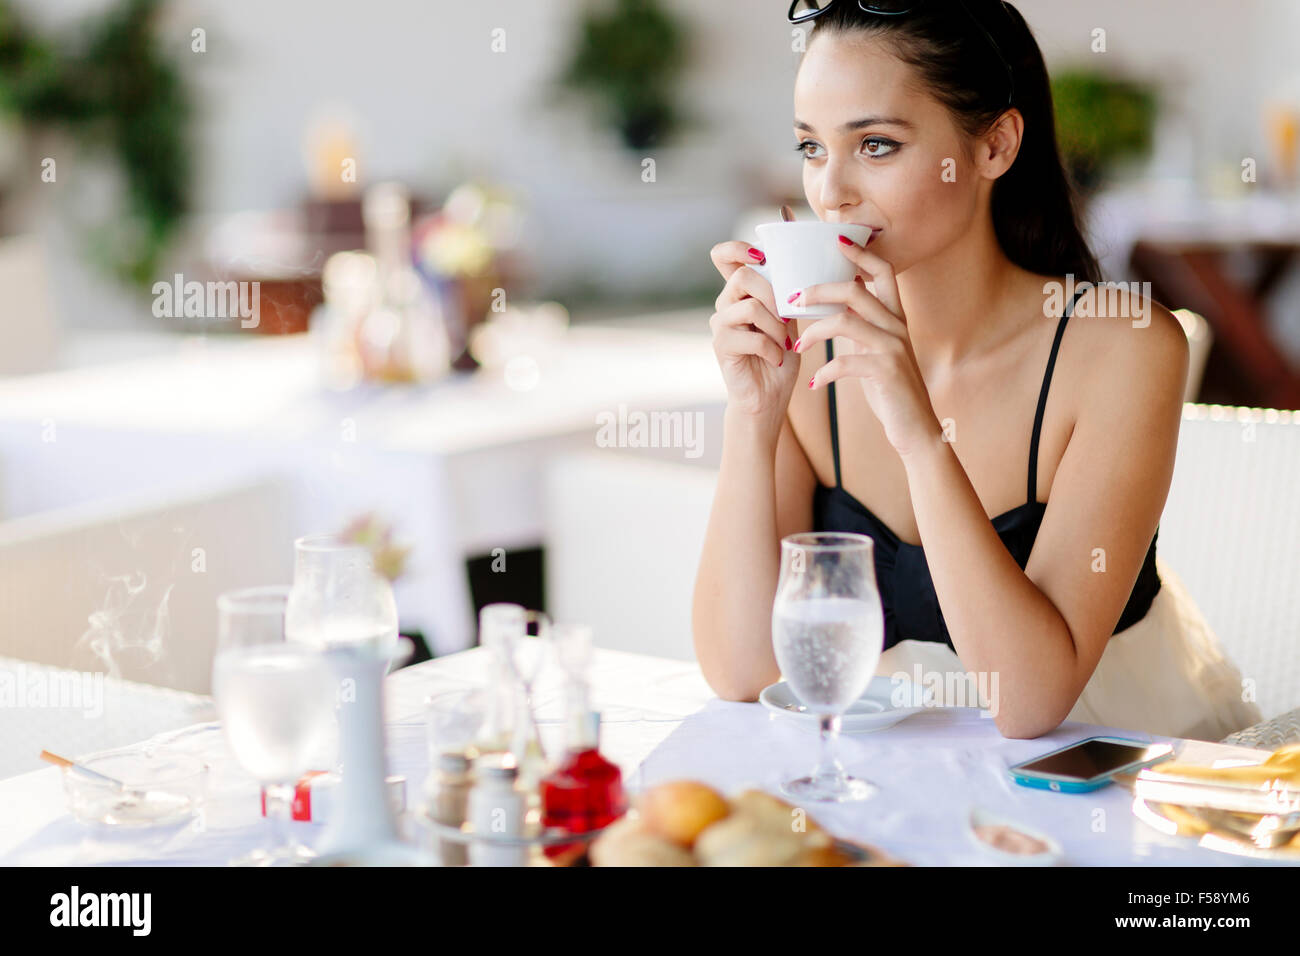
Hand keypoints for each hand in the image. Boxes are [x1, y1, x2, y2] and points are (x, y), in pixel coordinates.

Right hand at [708, 240, 800, 427]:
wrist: (769, 398)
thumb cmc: (780, 358)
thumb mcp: (791, 321)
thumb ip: (790, 295)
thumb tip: (817, 264)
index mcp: (741, 293)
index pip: (723, 256)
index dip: (738, 247)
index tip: (762, 256)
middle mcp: (726, 304)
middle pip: (743, 275)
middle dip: (774, 294)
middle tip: (789, 317)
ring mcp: (721, 324)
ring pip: (750, 306)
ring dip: (777, 326)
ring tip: (784, 344)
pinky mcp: (721, 346)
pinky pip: (752, 336)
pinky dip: (772, 348)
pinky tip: (777, 358)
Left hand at [790, 234, 940, 459]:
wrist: (915, 427)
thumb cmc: (890, 388)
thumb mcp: (875, 349)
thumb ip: (860, 325)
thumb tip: (834, 302)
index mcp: (895, 317)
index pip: (883, 271)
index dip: (861, 252)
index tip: (836, 239)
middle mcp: (897, 326)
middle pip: (854, 290)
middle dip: (819, 289)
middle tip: (792, 299)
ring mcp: (893, 348)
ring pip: (845, 322)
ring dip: (813, 331)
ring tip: (797, 344)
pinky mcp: (887, 372)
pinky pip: (846, 362)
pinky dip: (824, 372)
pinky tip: (814, 383)